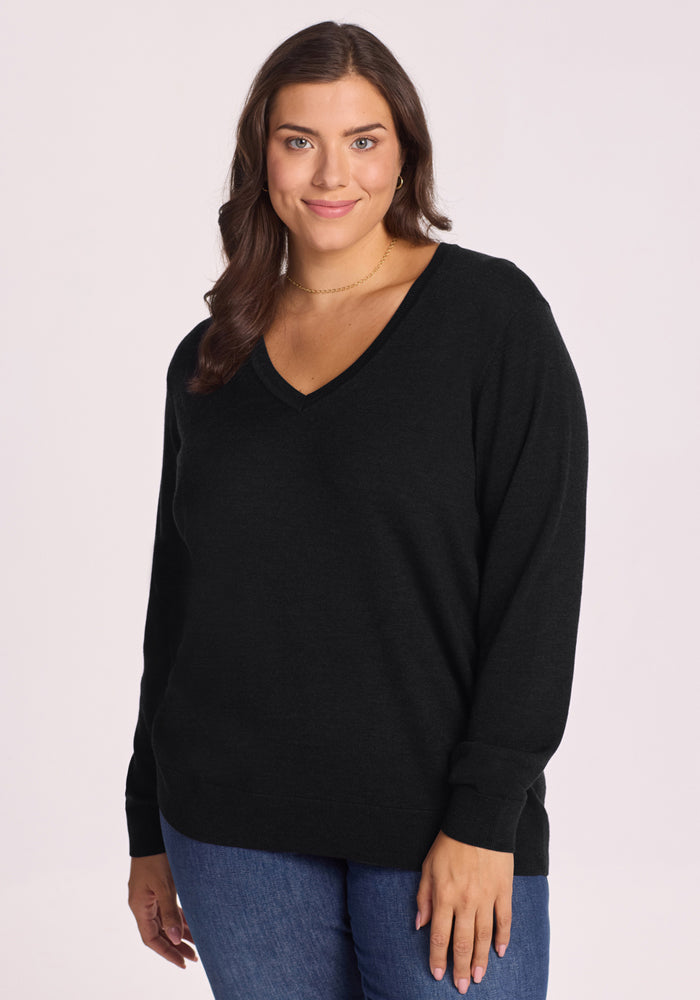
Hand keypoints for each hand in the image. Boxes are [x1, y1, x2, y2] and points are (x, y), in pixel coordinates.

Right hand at [128, 853, 198, 968]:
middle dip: (176, 947)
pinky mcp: (158, 888)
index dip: (166, 952)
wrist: (151, 833)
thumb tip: (175, 938)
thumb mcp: (164, 885)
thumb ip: (170, 912)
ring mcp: (150, 896)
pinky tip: (192, 926)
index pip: (151, 938)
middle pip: (159, 933)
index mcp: (140, 906)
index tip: (182, 962)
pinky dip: (180, 918)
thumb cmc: (156, 857)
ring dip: (180, 933)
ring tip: (197, 947)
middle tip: (194, 958)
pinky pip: (169, 909)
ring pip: (165, 922)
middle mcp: (144, 904)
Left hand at [416, 830, 512, 993]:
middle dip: (461, 967)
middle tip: (462, 986)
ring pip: (483, 936)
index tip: (437, 974)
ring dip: (481, 959)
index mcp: (444, 895)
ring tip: (479, 977)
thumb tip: (420, 924)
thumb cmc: (450, 842)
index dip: (437, 957)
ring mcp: (487, 897)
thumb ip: (424, 897)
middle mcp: (465, 901)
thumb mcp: (428, 866)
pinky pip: (505, 920)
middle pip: (463, 942)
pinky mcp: (504, 890)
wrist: (479, 820)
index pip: (440, 935)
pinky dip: (503, 937)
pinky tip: (500, 952)